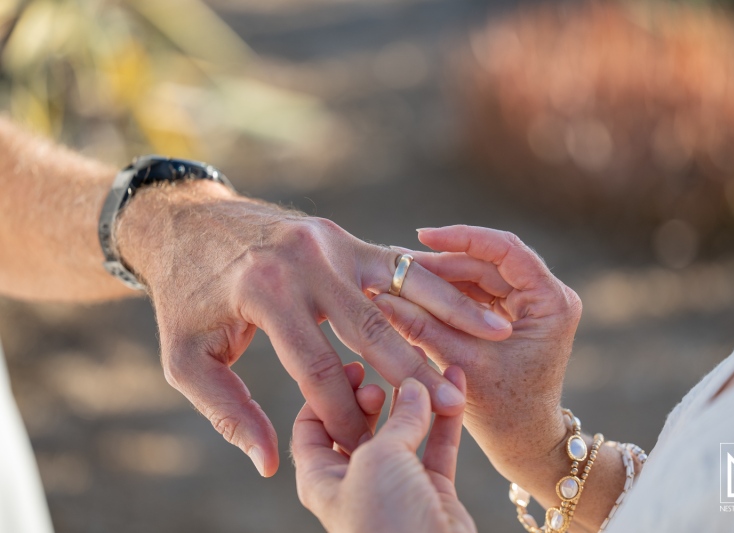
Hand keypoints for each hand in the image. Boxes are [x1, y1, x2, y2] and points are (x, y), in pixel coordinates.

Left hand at [115, 182, 512, 475]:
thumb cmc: (187, 296)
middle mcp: (306, 260)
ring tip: (492, 340)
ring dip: (447, 314)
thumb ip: (227, 410)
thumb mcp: (186, 358)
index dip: (343, 413)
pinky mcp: (344, 237)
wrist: (190, 223)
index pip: (318, 367)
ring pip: (400, 286)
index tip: (366, 445)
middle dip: (414, 372)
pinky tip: (470, 299)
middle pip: (372, 328)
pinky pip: (398, 263)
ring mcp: (331, 241)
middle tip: (452, 406)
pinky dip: (435, 282)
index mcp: (265, 291)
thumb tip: (269, 461)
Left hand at [292, 368, 475, 532]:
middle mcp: (355, 480)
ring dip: (416, 399)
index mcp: (321, 478)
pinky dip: (446, 417)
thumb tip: (413, 388)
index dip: (329, 392)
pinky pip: (438, 445)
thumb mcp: (378, 460)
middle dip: (373, 396)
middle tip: (384, 376)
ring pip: (404, 431)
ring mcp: (396, 486)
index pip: (312, 425)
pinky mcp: (433, 492)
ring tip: (426, 368)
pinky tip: (455, 384)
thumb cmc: (387, 521)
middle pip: (359, 425)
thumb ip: (396, 422)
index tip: (354, 367)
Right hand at [373, 225, 581, 485]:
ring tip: (399, 278)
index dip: (463, 238)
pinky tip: (414, 294)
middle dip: (442, 263)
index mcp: (551, 302)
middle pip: (488, 262)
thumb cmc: (504, 411)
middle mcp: (546, 296)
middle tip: (398, 264)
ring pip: (479, 275)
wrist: (524, 443)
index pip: (506, 250)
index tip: (423, 235)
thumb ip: (423, 327)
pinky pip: (477, 293)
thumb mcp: (461, 363)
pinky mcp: (513, 314)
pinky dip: (447, 294)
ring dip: (441, 278)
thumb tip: (379, 297)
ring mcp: (530, 304)